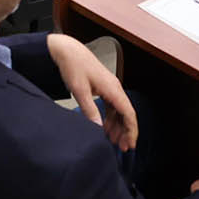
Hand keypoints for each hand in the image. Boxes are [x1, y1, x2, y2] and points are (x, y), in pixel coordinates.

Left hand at [45, 34, 137, 150]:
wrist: (67, 50)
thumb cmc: (73, 66)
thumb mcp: (79, 90)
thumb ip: (89, 110)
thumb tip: (98, 128)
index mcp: (113, 88)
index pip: (128, 113)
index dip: (131, 130)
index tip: (130, 144)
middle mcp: (115, 88)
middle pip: (126, 113)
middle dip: (126, 131)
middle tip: (121, 147)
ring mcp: (110, 88)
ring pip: (119, 111)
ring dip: (118, 126)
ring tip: (113, 141)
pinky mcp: (103, 88)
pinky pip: (112, 106)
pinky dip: (110, 118)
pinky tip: (105, 128)